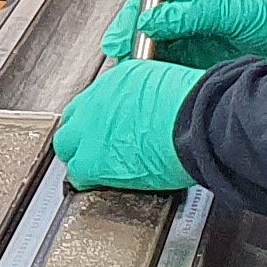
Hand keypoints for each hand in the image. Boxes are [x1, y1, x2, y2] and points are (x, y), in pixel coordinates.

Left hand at [53, 59, 203, 191]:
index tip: (107, 128)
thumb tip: (150, 110)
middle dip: (80, 135)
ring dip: (80, 157)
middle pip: (72, 121)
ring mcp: (91, 130)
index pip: (94, 100)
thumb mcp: (168, 87)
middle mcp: (98, 101)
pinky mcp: (93, 159)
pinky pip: (78, 173)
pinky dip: (87, 180)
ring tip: (95, 170)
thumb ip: (148, 98)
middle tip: (94, 149)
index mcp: (118, 80)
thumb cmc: (196, 105)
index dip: (98, 118)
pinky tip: (98, 185)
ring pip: (68, 146)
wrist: (198, 121)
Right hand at [98, 0, 266, 71]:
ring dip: (148, 69)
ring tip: (138, 84)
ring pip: (159, 56)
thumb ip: (188, 14)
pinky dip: (166, 83)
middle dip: (133, 50)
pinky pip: (177, 74)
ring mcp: (198, 42)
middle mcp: (190, 17)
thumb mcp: (230, 9)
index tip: (117, 42)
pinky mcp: (206, 66)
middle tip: (125, 69)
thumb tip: (150, 19)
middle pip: (147, 32)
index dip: (128, 22)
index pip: (148, 2)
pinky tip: (162, 92)